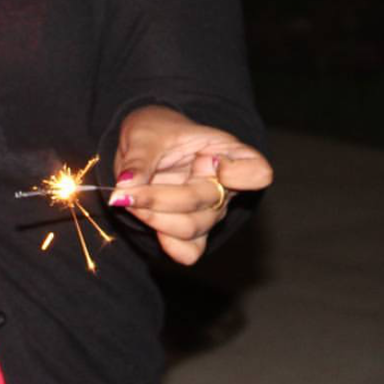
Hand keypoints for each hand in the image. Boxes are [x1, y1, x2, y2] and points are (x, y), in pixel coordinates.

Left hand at [110, 105, 272, 264]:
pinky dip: (165, 243)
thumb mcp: (144, 133)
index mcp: (225, 151)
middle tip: (124, 192)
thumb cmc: (154, 131)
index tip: (213, 162)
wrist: (141, 145)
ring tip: (126, 200)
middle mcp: (224, 185)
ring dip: (154, 218)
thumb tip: (126, 185)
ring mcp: (210, 212)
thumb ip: (139, 159)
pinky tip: (144, 220)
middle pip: (207, 203)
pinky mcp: (192, 233)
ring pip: (192, 228)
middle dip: (160, 198)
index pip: (259, 172)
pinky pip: (188, 252)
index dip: (241, 174)